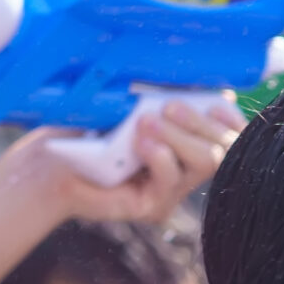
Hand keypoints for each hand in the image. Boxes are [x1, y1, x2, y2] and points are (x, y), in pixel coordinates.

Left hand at [17, 96, 246, 222]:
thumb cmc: (89, 126)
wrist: (51, 160)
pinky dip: (161, 157)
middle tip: (169, 106)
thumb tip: (199, 76)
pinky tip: (142, 142)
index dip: (232, 119)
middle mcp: (186, 167)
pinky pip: (171, 180)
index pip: (230, 134)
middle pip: (222, 148)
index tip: (222, 99)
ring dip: (179, 137)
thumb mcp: (131, 101)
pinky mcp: (154, 207)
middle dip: (201, 123)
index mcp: (187, 139)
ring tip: (147, 121)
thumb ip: (164, 92)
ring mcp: (172, 190)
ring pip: (204, 162)